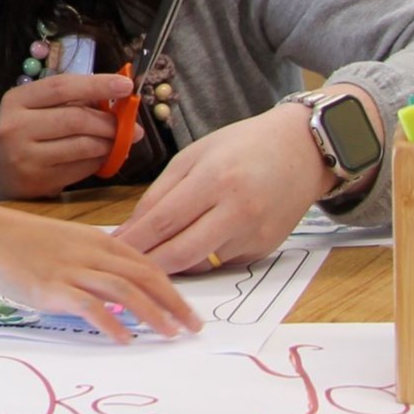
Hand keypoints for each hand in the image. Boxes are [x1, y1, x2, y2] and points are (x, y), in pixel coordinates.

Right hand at [0, 74, 135, 200]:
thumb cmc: (20, 134)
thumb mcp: (31, 109)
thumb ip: (67, 102)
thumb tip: (117, 101)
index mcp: (15, 101)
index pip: (61, 86)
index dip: (97, 84)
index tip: (126, 85)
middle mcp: (16, 127)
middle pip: (76, 118)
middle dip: (110, 121)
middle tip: (129, 125)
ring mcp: (26, 157)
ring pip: (83, 145)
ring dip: (109, 143)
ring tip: (118, 141)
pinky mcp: (39, 181)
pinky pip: (82, 168)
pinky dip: (99, 161)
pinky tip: (101, 157)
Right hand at [0, 201, 200, 342]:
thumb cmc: (20, 239)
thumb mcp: (65, 241)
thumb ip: (93, 259)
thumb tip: (118, 286)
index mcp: (97, 240)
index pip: (145, 263)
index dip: (171, 286)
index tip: (186, 308)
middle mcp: (90, 253)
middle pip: (144, 277)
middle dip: (174, 303)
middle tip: (192, 326)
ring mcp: (71, 270)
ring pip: (124, 291)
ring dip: (153, 314)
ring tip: (169, 333)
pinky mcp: (51, 288)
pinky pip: (89, 306)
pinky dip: (111, 323)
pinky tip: (124, 337)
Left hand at [114, 100, 341, 273]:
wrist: (302, 149)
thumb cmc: (241, 146)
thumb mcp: (193, 156)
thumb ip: (160, 193)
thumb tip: (130, 229)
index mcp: (215, 180)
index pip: (163, 221)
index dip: (134, 240)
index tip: (111, 249)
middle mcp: (238, 211)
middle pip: (181, 252)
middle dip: (147, 264)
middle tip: (123, 267)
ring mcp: (255, 233)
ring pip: (200, 263)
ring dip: (171, 265)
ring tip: (148, 258)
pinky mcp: (265, 248)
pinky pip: (221, 262)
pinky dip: (199, 259)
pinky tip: (187, 249)